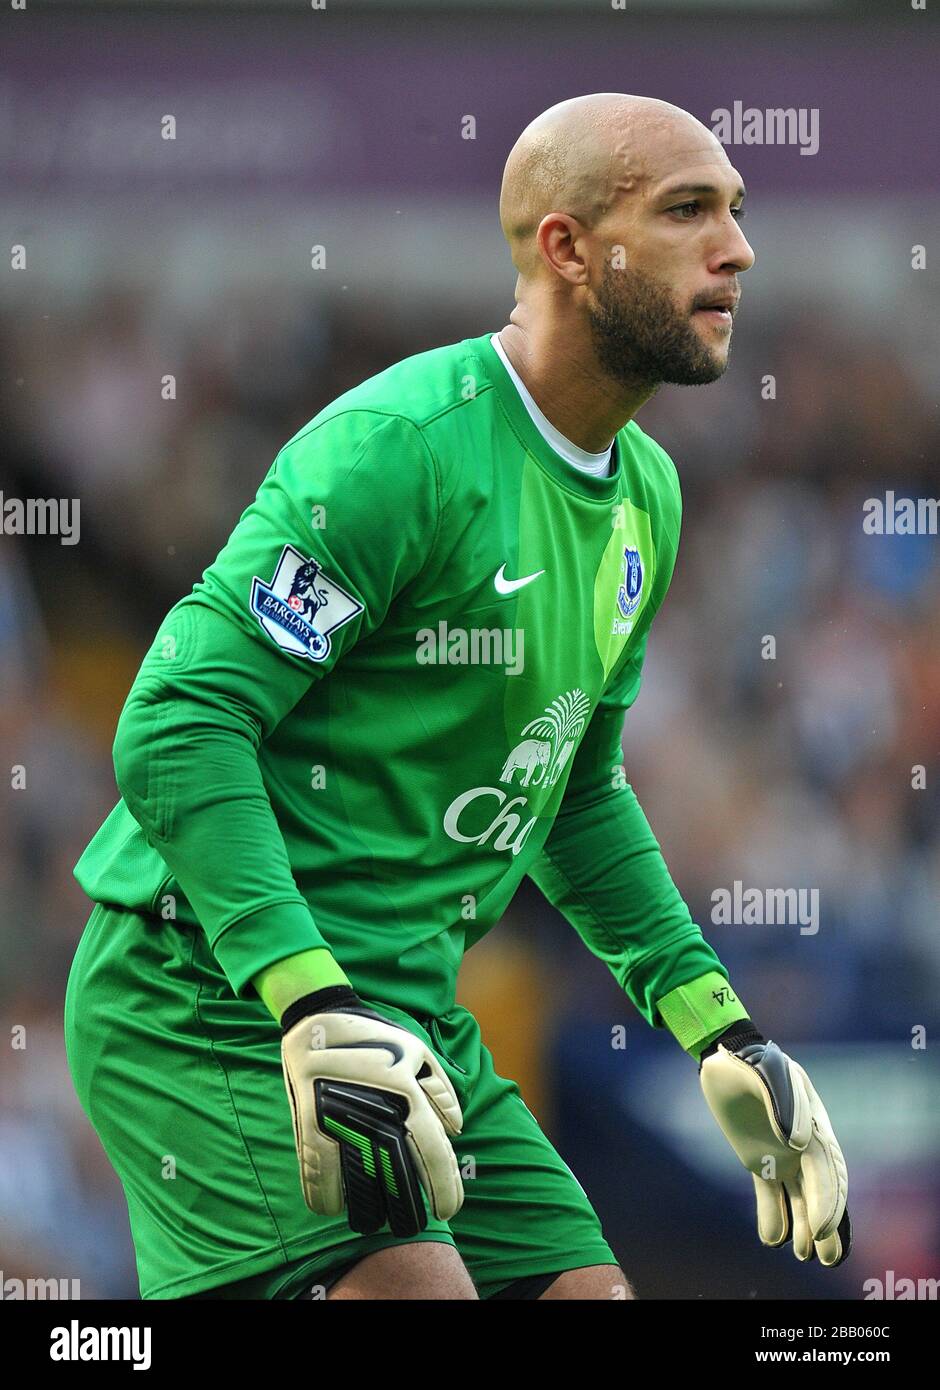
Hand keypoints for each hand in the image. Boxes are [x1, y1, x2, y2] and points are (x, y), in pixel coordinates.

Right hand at [279, 986, 463, 1235]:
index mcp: (410, 1098)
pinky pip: (318, 1180)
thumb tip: (455, 1131)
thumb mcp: (418, 1052)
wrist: (318, 1018)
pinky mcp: (310, 1127)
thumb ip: (441, 1093)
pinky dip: (327, 1201)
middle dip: (410, 1214)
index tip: (447, 1210)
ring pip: (359, 1191)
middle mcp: (378, 1116)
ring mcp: (342, 1123)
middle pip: (399, 1185)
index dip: (445, 1191)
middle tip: (412, 1224)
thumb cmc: (374, 1036)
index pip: (435, 1158)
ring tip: (377, 1220)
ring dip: (370, 1214)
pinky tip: (338, 1206)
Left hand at [699, 1025, 850, 1265]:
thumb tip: (798, 1145)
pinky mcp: (758, 1159)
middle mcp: (803, 1145)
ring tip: (805, 1255)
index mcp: (814, 1126)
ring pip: (798, 1197)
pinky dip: (772, 1215)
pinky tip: (771, 1237)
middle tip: (825, 1256)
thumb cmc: (753, 1061)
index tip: (821, 1227)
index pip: (827, 1171)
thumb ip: (786, 1104)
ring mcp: (782, 1154)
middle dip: (826, 1225)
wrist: (727, 1057)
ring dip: (803, 1226)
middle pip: (820, 1191)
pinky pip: (769, 1193)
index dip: (828, 1201)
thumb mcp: (770, 1072)